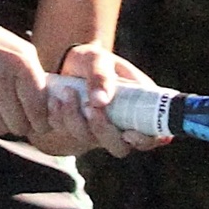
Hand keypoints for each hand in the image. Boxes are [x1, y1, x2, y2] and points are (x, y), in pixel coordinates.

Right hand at [0, 12, 51, 140]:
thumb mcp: (17, 46)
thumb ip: (35, 72)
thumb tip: (49, 100)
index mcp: (21, 66)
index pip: (39, 109)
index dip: (43, 121)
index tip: (42, 122)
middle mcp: (2, 83)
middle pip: (22, 125)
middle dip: (25, 125)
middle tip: (22, 118)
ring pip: (3, 129)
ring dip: (6, 124)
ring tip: (3, 110)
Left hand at [35, 43, 170, 159]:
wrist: (68, 63)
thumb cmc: (92, 61)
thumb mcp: (98, 59)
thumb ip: (101, 76)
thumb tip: (100, 101)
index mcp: (140, 109)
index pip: (152, 136)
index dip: (145, 141)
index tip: (129, 133)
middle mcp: (121, 126)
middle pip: (119, 148)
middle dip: (103, 130)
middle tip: (92, 107)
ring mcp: (97, 132)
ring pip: (89, 140)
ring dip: (76, 118)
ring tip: (67, 91)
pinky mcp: (75, 132)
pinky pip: (66, 134)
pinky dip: (59, 117)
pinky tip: (56, 99)